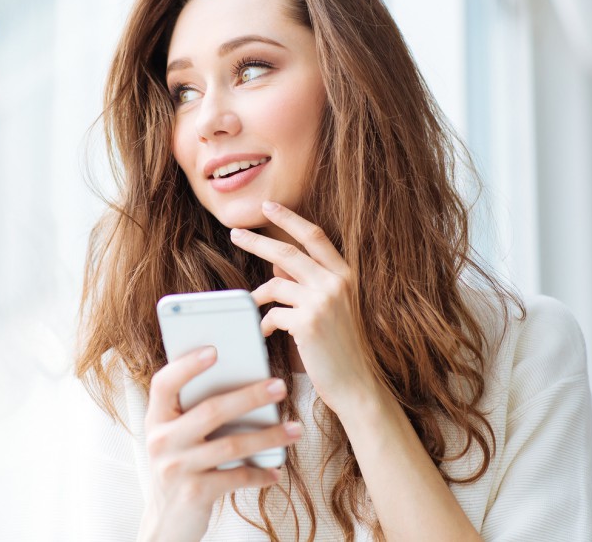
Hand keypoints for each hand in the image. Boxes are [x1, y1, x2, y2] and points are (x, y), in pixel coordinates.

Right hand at [139, 346, 301, 541]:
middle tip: (280, 386)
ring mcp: (176, 468)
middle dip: (251, 396)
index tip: (214, 350)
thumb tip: (241, 382)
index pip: (164, 383)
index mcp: (156, 419)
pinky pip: (235, 477)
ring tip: (294, 430)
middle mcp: (161, 441)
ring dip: (268, 436)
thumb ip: (191, 413)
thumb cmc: (178, 468)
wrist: (165, 524)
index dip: (187, 365)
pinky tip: (275, 471)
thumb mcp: (174, 438)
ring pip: (231, 444)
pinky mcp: (194, 493)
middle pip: (211, 410)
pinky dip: (259, 473)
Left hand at [231, 200, 377, 413]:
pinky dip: (266, 323)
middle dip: (256, 242)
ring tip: (255, 306)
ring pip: (275, 284)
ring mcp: (322, 301)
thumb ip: (308, 283)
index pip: (314, 236)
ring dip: (259, 296)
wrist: (357, 384)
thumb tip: (277, 265)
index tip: (268, 206)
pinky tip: (269, 333)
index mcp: (344, 275)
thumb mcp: (331, 307)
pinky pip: (272, 314)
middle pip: (287, 252)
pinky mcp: (308, 322)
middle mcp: (336, 283)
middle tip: (235, 233)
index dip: (290, 218)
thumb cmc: (341, 347)